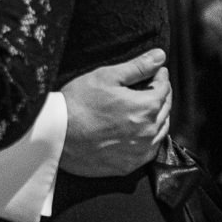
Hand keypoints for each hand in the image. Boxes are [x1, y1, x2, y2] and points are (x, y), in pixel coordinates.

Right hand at [57, 49, 170, 177]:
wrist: (56, 136)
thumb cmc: (78, 103)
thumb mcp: (107, 76)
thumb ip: (138, 66)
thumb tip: (160, 56)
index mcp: (146, 107)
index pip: (164, 88)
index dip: (161, 76)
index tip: (157, 71)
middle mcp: (148, 131)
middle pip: (165, 109)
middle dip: (161, 95)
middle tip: (151, 86)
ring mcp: (139, 151)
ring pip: (160, 130)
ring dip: (157, 117)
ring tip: (145, 107)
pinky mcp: (128, 165)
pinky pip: (149, 150)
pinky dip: (149, 138)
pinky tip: (139, 131)